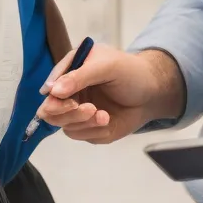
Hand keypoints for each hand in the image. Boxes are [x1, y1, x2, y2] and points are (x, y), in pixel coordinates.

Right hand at [36, 44, 183, 142]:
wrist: (152, 93)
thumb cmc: (130, 72)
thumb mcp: (106, 67)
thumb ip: (79, 76)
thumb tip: (52, 91)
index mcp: (71, 71)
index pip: (50, 87)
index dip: (54, 98)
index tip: (72, 103)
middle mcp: (70, 92)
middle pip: (50, 110)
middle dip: (68, 113)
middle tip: (89, 109)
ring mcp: (78, 111)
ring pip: (65, 125)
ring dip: (83, 123)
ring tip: (103, 116)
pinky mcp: (89, 128)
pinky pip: (81, 135)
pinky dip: (93, 131)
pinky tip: (108, 120)